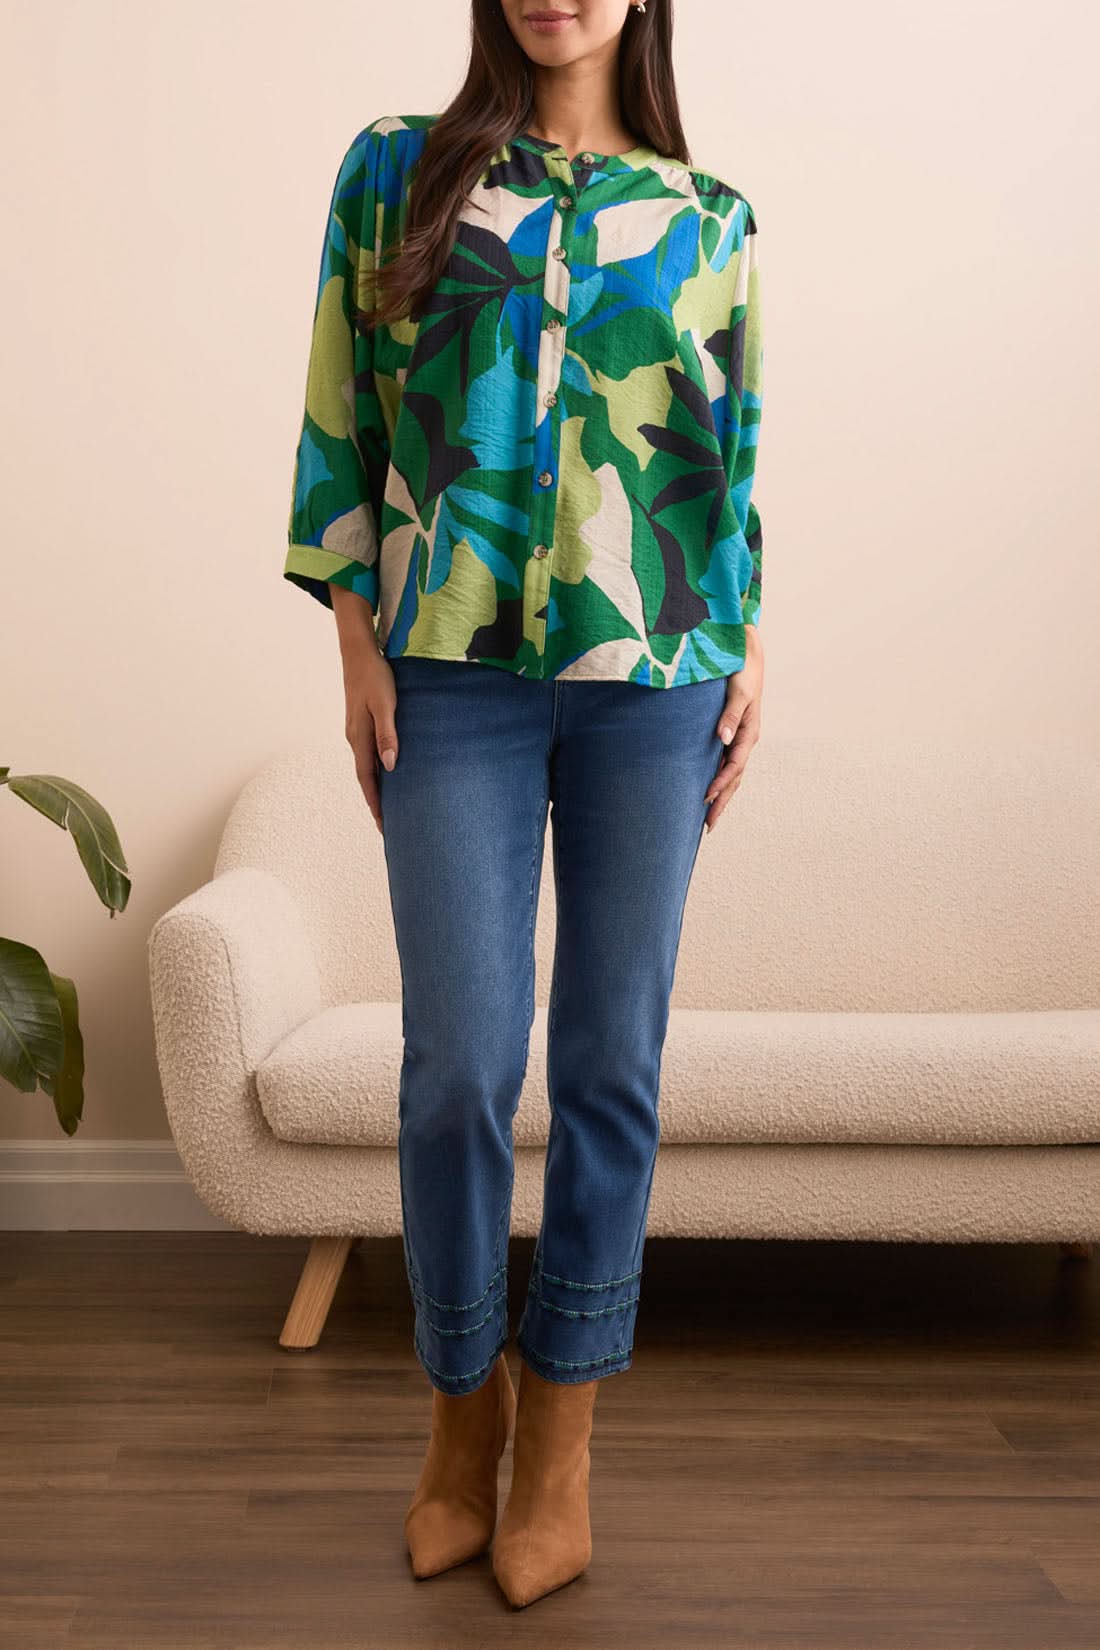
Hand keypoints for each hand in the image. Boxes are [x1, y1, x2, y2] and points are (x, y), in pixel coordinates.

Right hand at [342, 645, 397, 834]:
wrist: (358, 653)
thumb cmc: (375, 677)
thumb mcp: (385, 705)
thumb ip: (387, 734)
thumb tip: (390, 765)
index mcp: (359, 739)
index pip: (368, 780)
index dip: (376, 804)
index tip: (384, 826)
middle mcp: (354, 740)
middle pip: (365, 779)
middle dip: (376, 803)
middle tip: (389, 826)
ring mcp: (356, 732)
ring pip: (366, 768)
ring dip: (376, 788)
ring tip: (390, 806)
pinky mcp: (361, 724)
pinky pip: (368, 755)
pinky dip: (376, 771)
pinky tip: (388, 773)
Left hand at [704, 626, 762, 831]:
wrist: (746, 653)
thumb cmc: (743, 670)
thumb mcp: (739, 690)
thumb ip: (731, 714)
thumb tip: (724, 738)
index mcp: (749, 732)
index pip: (734, 766)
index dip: (720, 784)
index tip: (705, 799)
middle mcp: (745, 739)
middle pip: (734, 778)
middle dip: (722, 802)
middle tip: (707, 827)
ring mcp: (738, 738)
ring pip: (730, 774)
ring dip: (721, 796)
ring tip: (707, 818)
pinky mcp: (730, 733)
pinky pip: (724, 763)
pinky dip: (717, 779)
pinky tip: (707, 789)